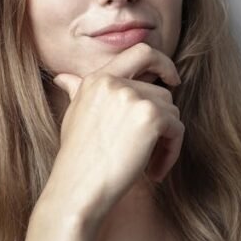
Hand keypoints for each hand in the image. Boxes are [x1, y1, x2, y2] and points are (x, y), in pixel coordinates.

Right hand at [42, 43, 183, 226]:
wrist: (77, 189)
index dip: (162, 62)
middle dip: (163, 122)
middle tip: (154, 148)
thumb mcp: (73, 117)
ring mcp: (133, 97)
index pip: (140, 52)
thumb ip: (77, 92)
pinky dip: (171, 153)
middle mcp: (114, 82)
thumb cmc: (75, 160)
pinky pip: (177, 130)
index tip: (172, 79)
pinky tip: (154, 172)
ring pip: (171, 112)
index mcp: (97, 79)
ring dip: (166, 141)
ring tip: (148, 164)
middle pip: (162, 92)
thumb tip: (63, 78)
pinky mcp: (151, 117)